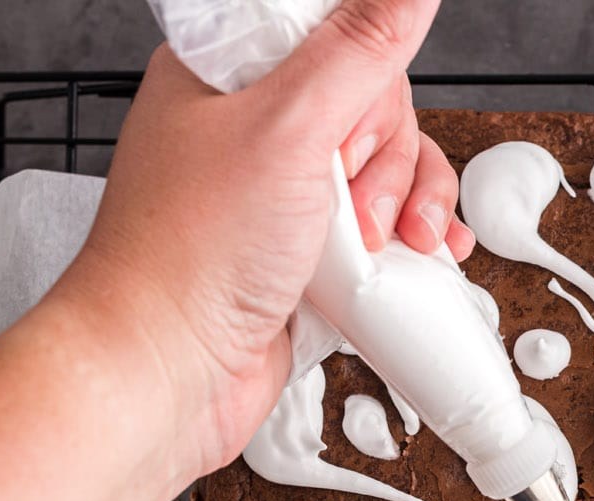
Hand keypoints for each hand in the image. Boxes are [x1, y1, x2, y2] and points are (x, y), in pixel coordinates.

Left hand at [55, 0, 470, 487]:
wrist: (167, 373)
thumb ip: (358, 50)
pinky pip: (385, 224)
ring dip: (407, 205)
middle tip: (354, 200)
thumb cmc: (191, 256)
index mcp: (228, 74)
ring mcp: (285, 192)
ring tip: (387, 245)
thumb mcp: (288, 128)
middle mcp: (256, 128)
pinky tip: (425, 256)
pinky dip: (412, 240)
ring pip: (389, 166)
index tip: (351, 120)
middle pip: (375, 102)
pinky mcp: (311, 250)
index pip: (333, 32)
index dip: (364, 72)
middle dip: (388, 157)